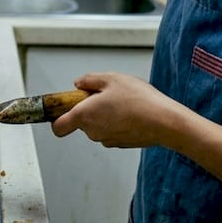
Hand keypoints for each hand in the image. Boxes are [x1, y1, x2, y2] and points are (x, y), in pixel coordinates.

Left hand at [50, 72, 183, 147]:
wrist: (164, 121)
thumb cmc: (138, 99)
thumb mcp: (111, 79)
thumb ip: (89, 80)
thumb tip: (78, 84)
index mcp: (84, 115)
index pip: (58, 127)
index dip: (57, 118)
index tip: (63, 108)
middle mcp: (92, 132)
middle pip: (81, 122)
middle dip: (89, 109)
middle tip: (106, 95)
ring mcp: (107, 140)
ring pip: (98, 126)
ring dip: (104, 115)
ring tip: (123, 102)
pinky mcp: (121, 143)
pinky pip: (112, 131)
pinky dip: (117, 122)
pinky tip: (132, 112)